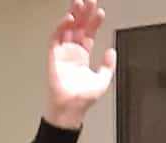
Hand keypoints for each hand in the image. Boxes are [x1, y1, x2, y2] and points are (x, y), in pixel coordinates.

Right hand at [45, 0, 115, 128]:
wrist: (70, 109)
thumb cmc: (83, 99)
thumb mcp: (103, 81)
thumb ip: (108, 65)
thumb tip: (111, 51)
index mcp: (82, 56)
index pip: (88, 34)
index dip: (94, 22)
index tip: (100, 12)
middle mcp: (72, 53)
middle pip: (77, 27)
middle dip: (83, 14)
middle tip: (88, 1)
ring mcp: (62, 54)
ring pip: (66, 29)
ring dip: (72, 16)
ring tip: (78, 3)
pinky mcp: (53, 57)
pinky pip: (56, 39)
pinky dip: (61, 27)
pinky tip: (68, 18)